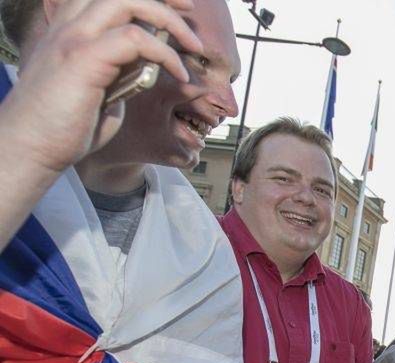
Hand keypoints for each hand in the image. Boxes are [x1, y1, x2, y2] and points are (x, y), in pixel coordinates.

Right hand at [1, 0, 202, 174]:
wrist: (32, 147)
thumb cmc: (64, 125)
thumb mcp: (101, 88)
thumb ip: (120, 69)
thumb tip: (148, 63)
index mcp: (69, 29)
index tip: (178, 7)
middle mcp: (69, 26)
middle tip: (190, 13)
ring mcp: (73, 39)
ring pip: (127, 2)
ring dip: (168, 21)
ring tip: (192, 47)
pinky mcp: (83, 59)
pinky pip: (135, 39)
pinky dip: (165, 54)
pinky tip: (178, 75)